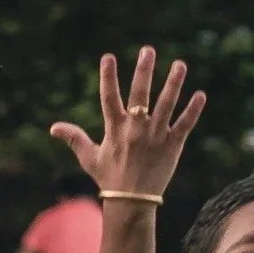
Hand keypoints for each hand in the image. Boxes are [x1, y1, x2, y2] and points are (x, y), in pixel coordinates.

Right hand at [50, 47, 205, 198]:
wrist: (132, 202)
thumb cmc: (109, 178)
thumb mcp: (89, 157)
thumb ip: (74, 138)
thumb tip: (53, 128)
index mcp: (115, 129)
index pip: (109, 97)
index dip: (108, 76)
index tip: (108, 57)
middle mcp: (136, 130)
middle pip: (140, 95)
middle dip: (143, 71)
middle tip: (148, 50)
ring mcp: (156, 136)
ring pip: (167, 105)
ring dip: (173, 83)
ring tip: (179, 64)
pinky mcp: (173, 146)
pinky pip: (185, 124)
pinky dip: (193, 110)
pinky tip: (200, 94)